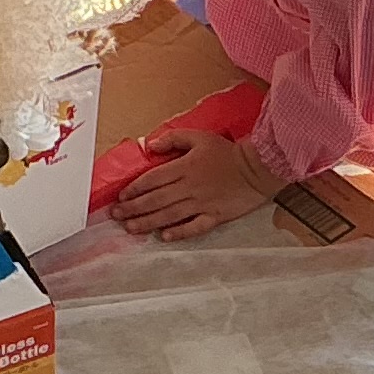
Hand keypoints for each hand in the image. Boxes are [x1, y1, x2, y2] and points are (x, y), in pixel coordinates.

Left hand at [108, 126, 281, 238]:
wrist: (257, 168)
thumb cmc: (228, 152)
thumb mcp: (199, 137)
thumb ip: (173, 139)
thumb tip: (151, 146)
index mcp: (184, 167)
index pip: (152, 180)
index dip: (134, 189)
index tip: (121, 197)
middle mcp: (189, 187)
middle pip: (155, 199)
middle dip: (133, 208)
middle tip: (117, 215)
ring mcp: (201, 204)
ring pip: (169, 215)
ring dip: (147, 222)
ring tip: (131, 228)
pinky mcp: (214, 216)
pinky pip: (194, 227)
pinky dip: (179, 233)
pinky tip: (164, 237)